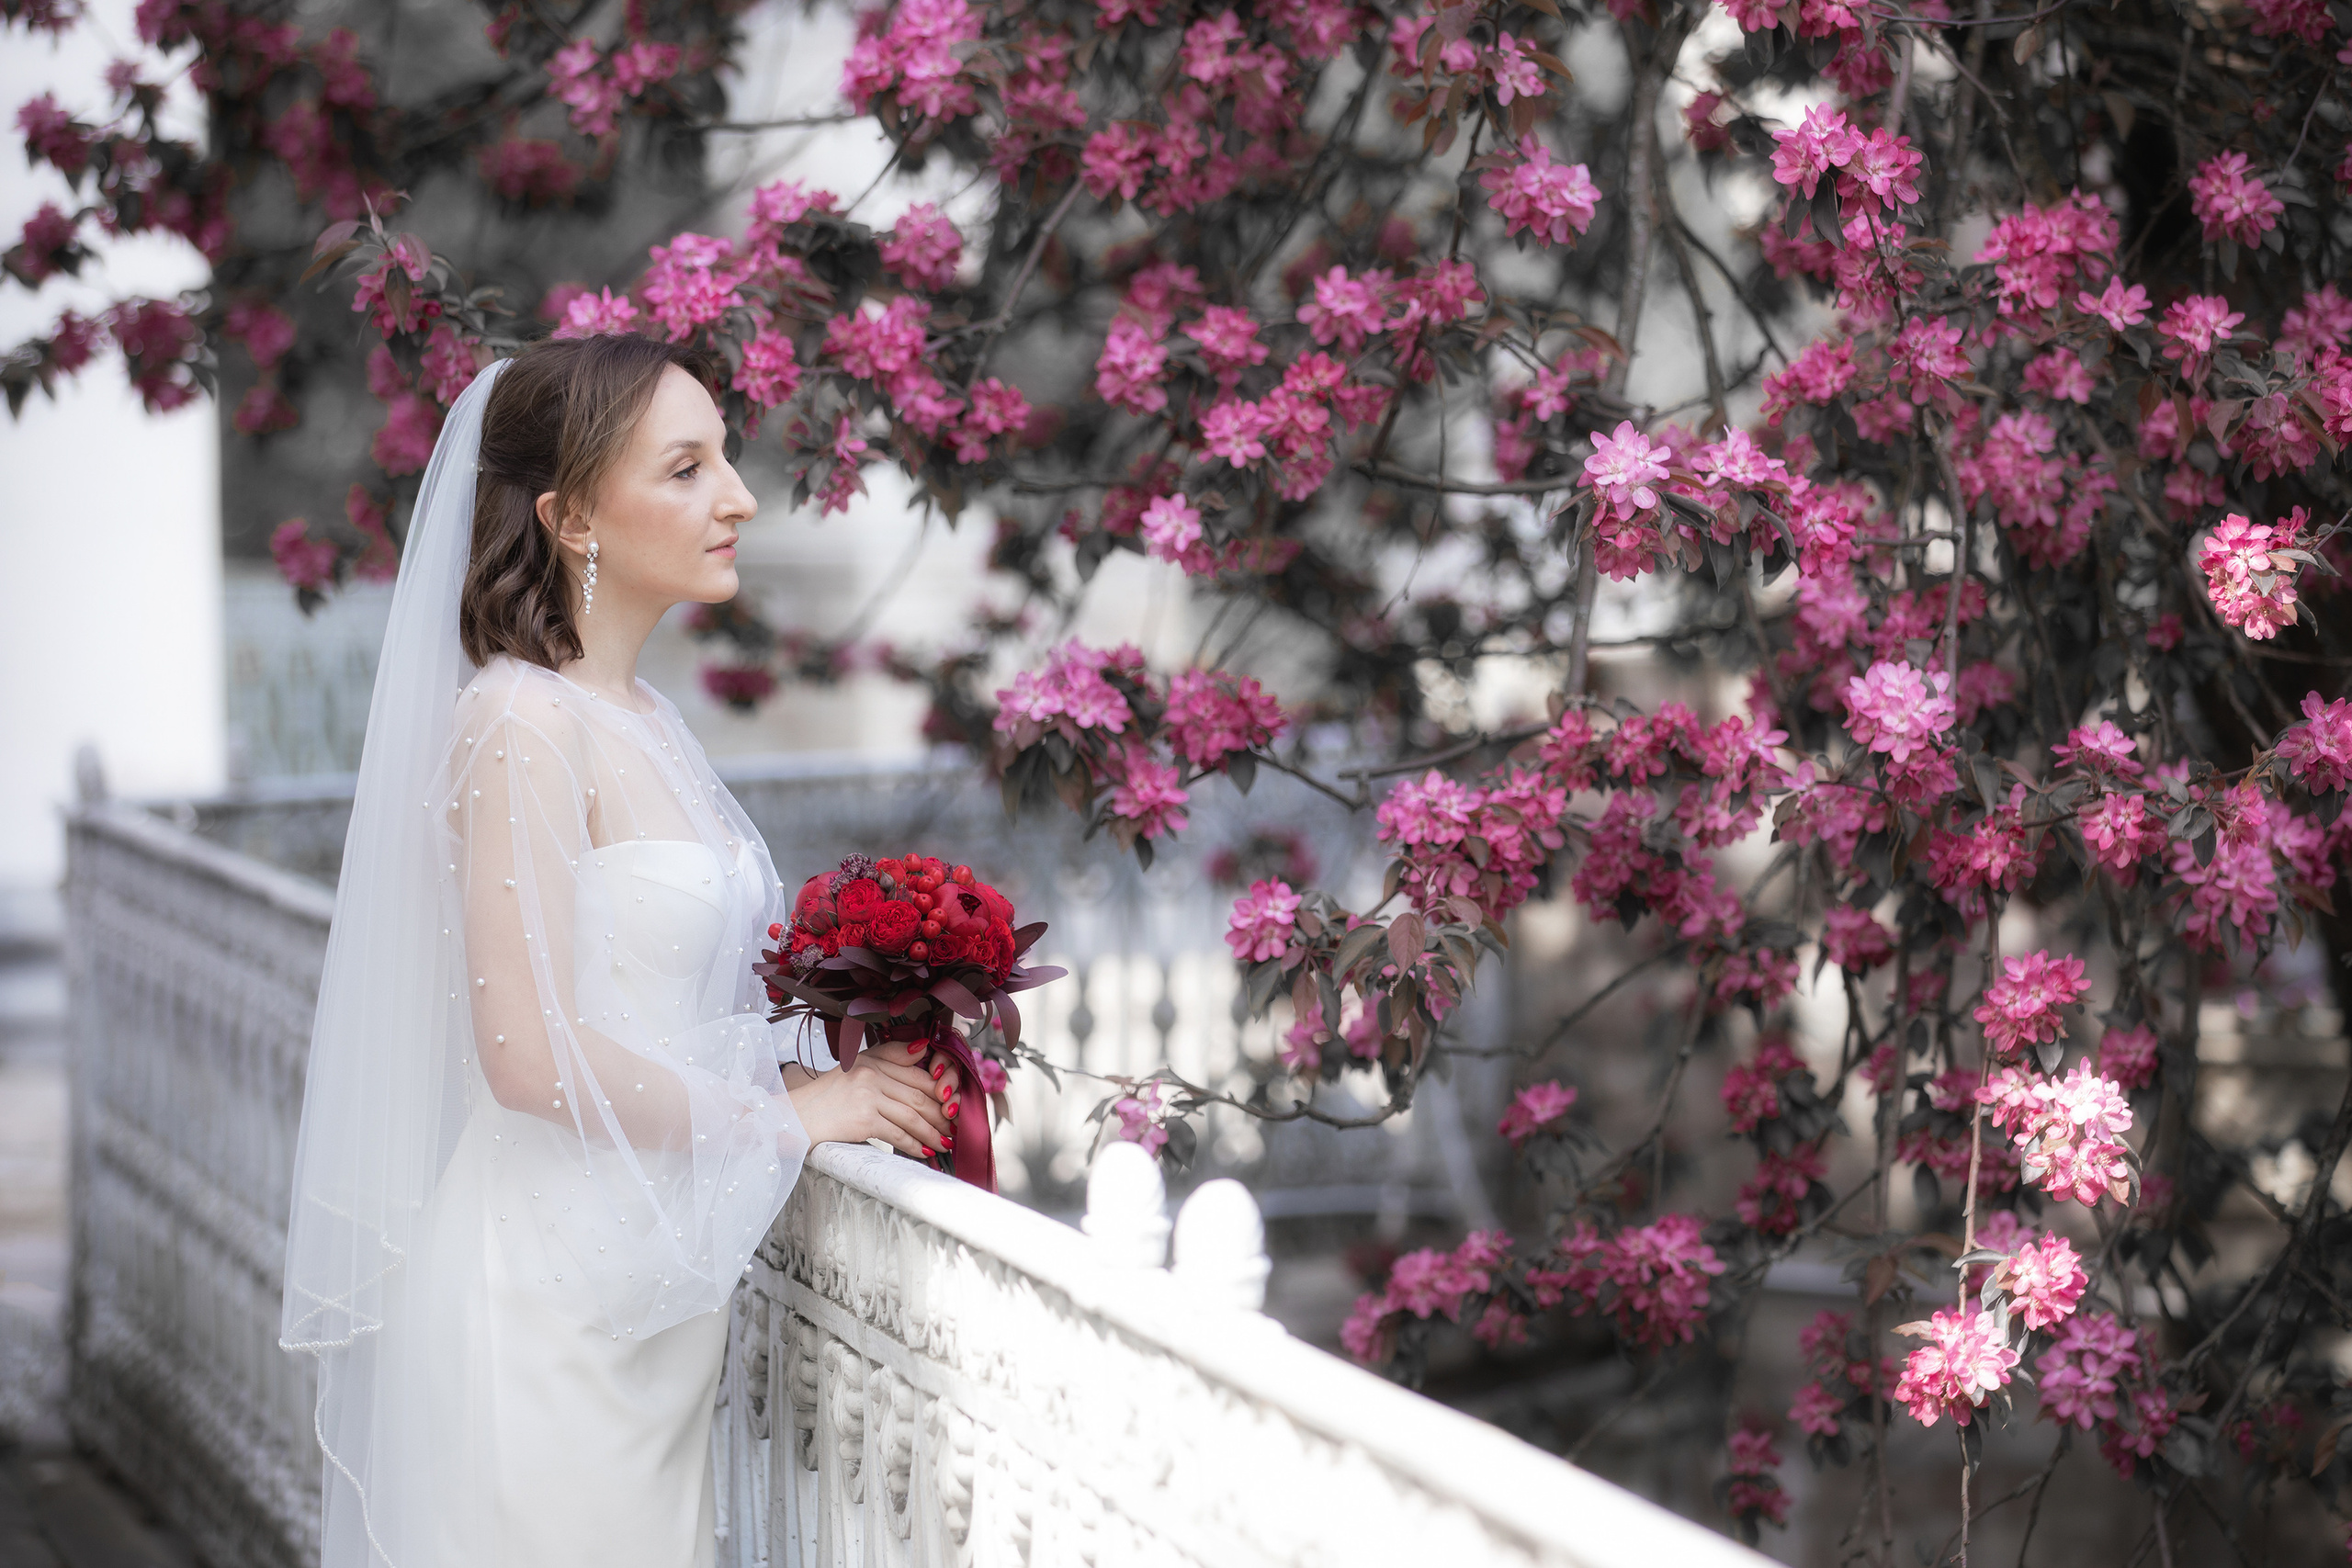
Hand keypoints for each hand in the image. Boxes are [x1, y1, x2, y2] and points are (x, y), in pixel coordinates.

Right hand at [783, 1039, 958, 1157]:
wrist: (793, 1118)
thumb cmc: (824, 1100)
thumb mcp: (853, 1072)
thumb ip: (886, 1060)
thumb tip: (922, 1050)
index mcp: (870, 1060)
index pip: (915, 1070)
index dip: (938, 1088)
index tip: (950, 1103)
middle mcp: (870, 1073)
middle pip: (918, 1093)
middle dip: (940, 1113)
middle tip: (953, 1126)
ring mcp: (866, 1095)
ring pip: (912, 1115)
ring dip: (932, 1132)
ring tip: (944, 1143)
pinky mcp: (863, 1119)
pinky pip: (897, 1134)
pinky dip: (914, 1145)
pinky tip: (924, 1152)